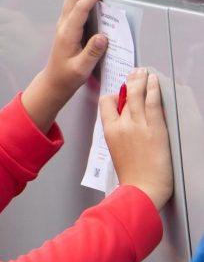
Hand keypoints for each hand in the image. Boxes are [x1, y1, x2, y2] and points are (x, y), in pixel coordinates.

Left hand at [22, 0, 109, 130]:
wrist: (54, 81)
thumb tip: (103, 37)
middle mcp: (64, 25)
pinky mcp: (68, 25)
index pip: (79, 8)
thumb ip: (92, 53)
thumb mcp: (81, 68)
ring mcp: (65, 23)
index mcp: (67, 33)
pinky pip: (75, 5)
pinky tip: (97, 0)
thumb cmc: (67, 76)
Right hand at [100, 69, 172, 210]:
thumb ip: (119, 133)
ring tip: (145, 73)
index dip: (114, 96)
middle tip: (135, 73)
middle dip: (130, 81)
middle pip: (124, 95)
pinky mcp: (155, 128)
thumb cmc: (131, 176)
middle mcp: (122, 125)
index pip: (107, 103)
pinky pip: (152, 102)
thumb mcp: (116, 151)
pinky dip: (153, 89)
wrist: (142, 188)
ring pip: (138, 94)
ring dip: (141, 80)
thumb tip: (125, 122)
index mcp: (110, 131)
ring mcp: (138, 125)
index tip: (121, 94)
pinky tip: (155, 82)